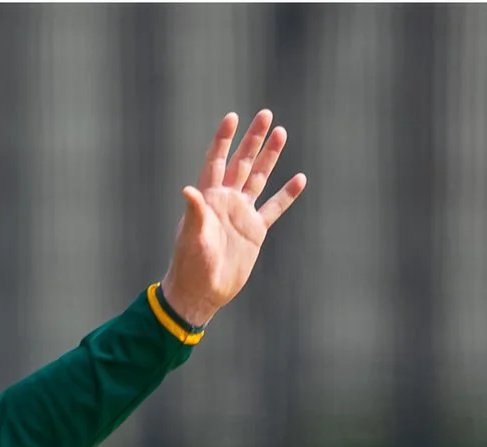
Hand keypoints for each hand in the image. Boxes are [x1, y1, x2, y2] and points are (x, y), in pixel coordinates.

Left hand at [158, 110, 306, 327]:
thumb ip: (193, 213)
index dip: (223, 139)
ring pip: (259, 179)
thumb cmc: (189, 266)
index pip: (216, 161)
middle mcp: (226, 201)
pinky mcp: (255, 231)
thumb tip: (187, 190)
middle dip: (253, 139)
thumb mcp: (191, 238)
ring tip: (281, 132)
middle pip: (242, 163)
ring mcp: (241, 214)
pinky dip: (286, 194)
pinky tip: (299, 178)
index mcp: (208, 199)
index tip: (232, 117)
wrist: (202, 292)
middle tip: (266, 114)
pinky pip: (274, 208)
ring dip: (270, 157)